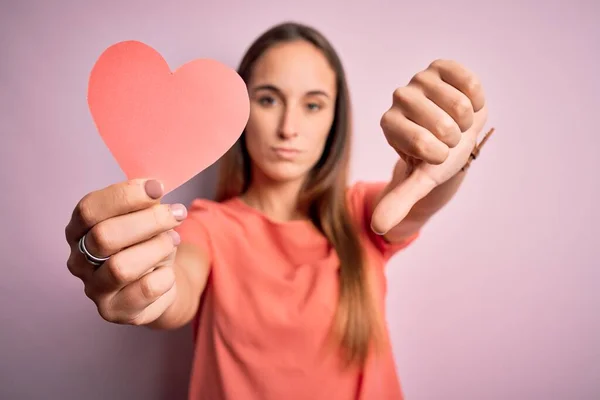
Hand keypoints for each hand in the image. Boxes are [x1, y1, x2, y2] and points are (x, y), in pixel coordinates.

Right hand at [65, 179, 186, 324]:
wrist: (158, 284)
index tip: (157, 187)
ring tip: (174, 241)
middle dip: (148, 221)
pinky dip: (164, 276)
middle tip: (176, 214)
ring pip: (121, 267)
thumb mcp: (145, 218)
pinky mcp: (115, 311)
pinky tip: (168, 272)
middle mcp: (79, 260)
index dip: (125, 196)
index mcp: (79, 230)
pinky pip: (144, 290)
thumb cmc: (146, 244)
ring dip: (156, 248)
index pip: (89, 209)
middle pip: (104, 236)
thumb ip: (144, 204)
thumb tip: (153, 189)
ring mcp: (94, 289)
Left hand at [371, 59, 488, 233]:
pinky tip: (466, 103)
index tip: (435, 153)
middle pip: (444, 126)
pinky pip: (468, 82)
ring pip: (459, 106)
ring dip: (467, 121)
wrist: (456, 133)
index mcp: (389, 124)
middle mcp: (399, 97)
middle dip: (455, 139)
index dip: (439, 154)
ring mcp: (419, 79)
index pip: (422, 144)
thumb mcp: (421, 180)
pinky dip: (475, 99)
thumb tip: (378, 228)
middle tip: (448, 138)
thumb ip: (400, 200)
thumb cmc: (436, 156)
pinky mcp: (441, 66)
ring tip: (457, 122)